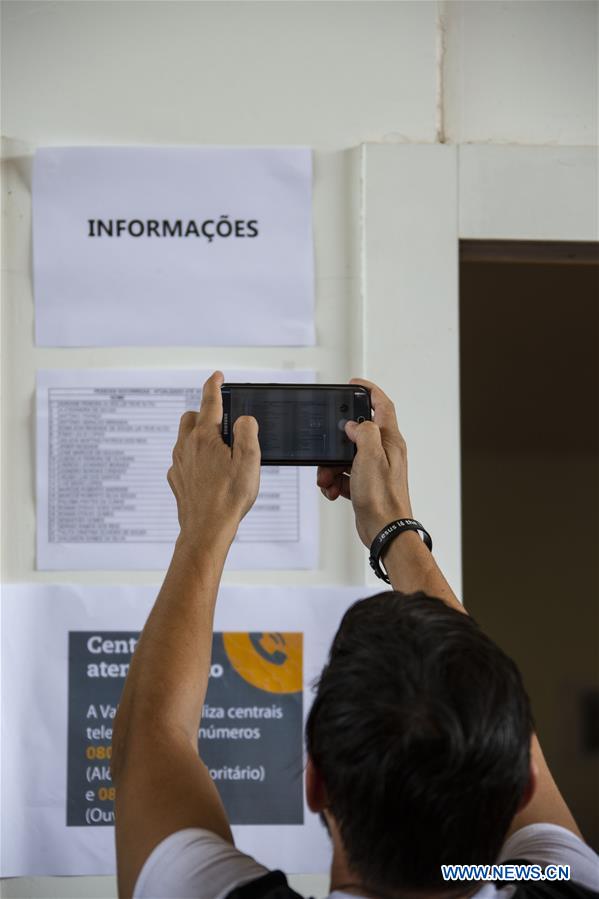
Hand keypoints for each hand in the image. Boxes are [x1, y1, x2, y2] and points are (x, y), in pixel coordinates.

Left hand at [167, 371, 260, 552]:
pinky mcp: (176, 480)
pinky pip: (182, 460)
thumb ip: (247, 432)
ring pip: (184, 438)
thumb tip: (242, 419)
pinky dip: (194, 458)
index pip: (209, 401)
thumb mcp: (249, 460)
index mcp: (205, 437)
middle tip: (222, 422)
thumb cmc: (230, 497)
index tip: (217, 376)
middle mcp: (187, 446)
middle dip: (204, 413)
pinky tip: (208, 472)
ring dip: (199, 436)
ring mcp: (178, 463)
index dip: (214, 385)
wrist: (206, 530)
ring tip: (219, 450)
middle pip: (191, 417)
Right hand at [317, 378, 411, 546]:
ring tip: (327, 479)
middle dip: (336, 441)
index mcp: (389, 440)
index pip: (382, 405)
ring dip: (331, 466)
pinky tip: (333, 490)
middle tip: (326, 448)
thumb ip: (363, 432)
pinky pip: (343, 475)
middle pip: (356, 433)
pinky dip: (335, 481)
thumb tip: (355, 424)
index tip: (353, 384)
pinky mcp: (365, 484)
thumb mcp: (370, 456)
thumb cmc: (383, 497)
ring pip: (345, 456)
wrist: (384, 530)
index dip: (368, 391)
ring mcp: (374, 469)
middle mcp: (384, 452)